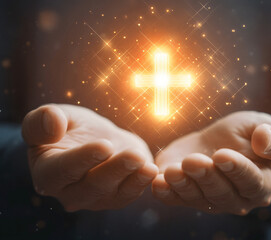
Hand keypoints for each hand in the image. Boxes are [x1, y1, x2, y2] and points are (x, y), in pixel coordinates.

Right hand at [22, 104, 157, 210]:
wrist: (95, 137)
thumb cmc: (69, 127)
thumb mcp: (54, 115)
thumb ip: (43, 120)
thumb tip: (51, 123)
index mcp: (47, 173)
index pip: (64, 170)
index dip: (84, 158)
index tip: (105, 145)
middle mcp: (69, 193)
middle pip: (93, 186)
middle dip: (115, 170)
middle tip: (134, 156)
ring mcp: (95, 199)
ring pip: (114, 193)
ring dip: (133, 179)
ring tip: (148, 166)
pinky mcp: (117, 197)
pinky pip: (130, 194)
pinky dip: (142, 184)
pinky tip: (152, 171)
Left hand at [152, 111, 270, 214]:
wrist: (218, 140)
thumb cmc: (247, 134)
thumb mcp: (264, 126)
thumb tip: (265, 140)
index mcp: (261, 184)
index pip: (251, 182)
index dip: (237, 169)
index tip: (222, 155)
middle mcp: (237, 199)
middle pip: (222, 193)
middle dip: (206, 177)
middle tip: (193, 161)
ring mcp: (210, 201)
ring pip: (197, 198)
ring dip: (184, 185)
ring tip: (173, 171)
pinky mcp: (185, 196)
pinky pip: (175, 199)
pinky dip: (166, 193)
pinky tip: (157, 183)